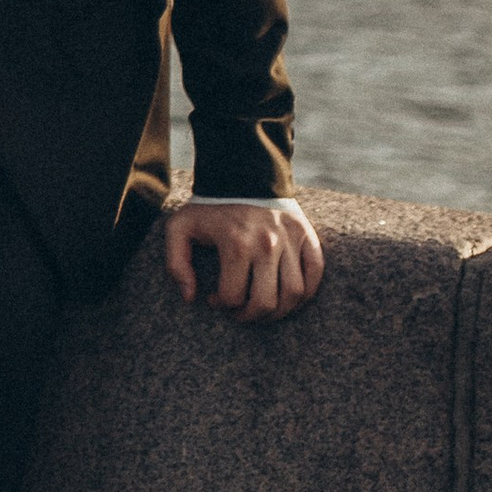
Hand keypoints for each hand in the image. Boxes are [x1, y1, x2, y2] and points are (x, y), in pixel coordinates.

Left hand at [163, 197, 323, 321]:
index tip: (215, 299)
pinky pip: (315, 274)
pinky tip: (286, 296)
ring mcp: (290, 241)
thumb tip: (190, 297)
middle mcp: (267, 244)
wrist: (242, 175)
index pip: (233, 297)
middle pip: (267, 302)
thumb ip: (176, 263)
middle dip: (251, 316)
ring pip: (295, 294)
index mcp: (236, 244)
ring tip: (264, 308)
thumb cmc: (210, 208)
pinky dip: (306, 293)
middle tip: (241, 313)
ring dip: (279, 311)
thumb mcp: (180, 228)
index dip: (221, 305)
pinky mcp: (307, 236)